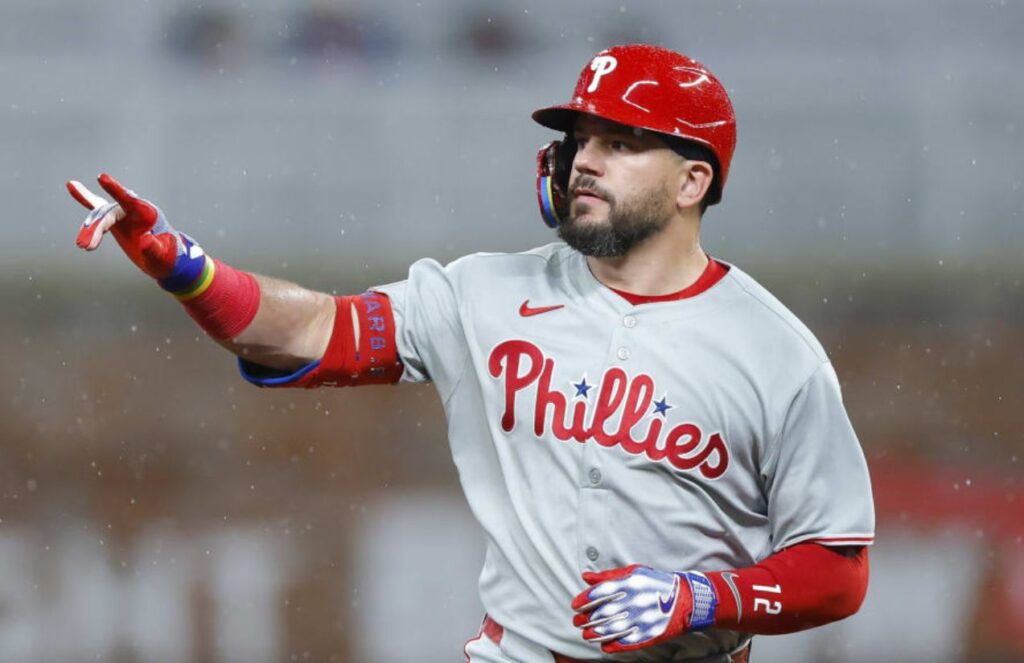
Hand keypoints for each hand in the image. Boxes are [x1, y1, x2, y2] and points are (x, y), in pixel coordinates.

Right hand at [68, 173, 208, 293]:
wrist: (166, 259)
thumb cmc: (169, 257)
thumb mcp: (163, 257)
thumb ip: (155, 249)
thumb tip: (144, 240)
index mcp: (148, 215)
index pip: (130, 201)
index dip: (116, 190)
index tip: (102, 177)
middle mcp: (134, 210)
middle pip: (110, 214)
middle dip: (96, 229)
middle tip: (85, 247)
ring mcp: (124, 213)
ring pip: (101, 217)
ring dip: (90, 231)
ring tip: (84, 247)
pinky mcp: (116, 219)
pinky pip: (98, 207)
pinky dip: (85, 197)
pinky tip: (72, 185)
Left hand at [571, 565, 717, 652]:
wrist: (686, 599)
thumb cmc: (656, 583)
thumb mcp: (634, 572)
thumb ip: (608, 575)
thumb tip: (586, 577)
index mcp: (630, 584)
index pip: (600, 593)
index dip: (584, 600)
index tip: (575, 606)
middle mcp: (636, 601)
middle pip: (603, 612)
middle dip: (586, 619)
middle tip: (577, 622)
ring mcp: (643, 619)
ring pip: (612, 629)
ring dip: (595, 633)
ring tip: (586, 634)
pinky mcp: (650, 634)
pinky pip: (627, 642)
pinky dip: (612, 645)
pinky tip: (603, 645)